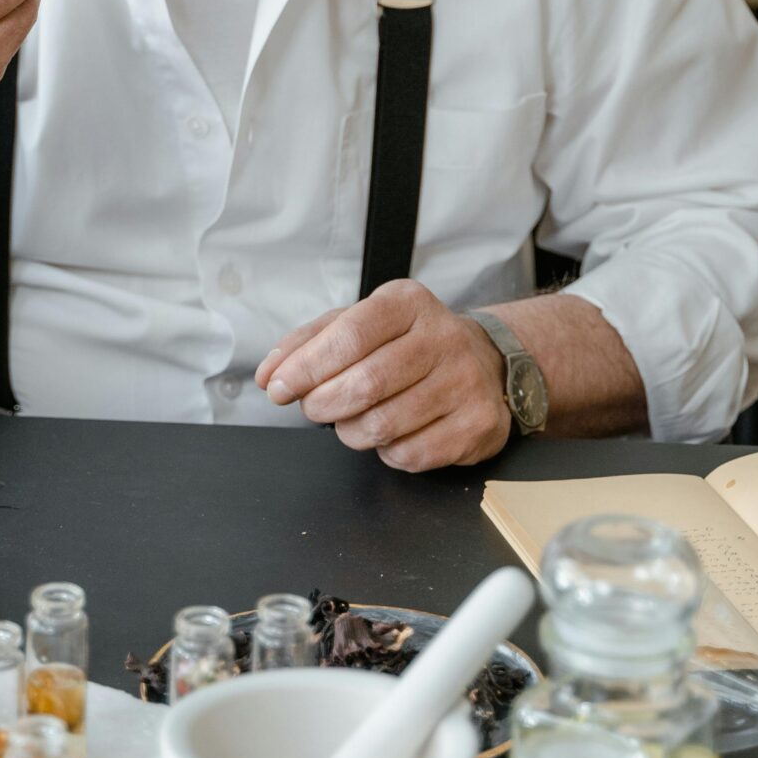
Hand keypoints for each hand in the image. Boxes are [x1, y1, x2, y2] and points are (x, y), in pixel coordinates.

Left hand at [254, 281, 511, 470]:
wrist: (486, 363)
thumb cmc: (408, 344)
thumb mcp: (362, 324)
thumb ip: (310, 343)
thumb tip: (270, 375)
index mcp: (408, 303)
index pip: (350, 335)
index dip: (307, 366)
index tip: (280, 387)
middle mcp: (443, 338)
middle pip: (365, 383)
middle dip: (323, 404)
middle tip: (313, 408)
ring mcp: (466, 383)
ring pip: (383, 425)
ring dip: (350, 431)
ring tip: (350, 420)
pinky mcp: (477, 425)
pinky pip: (409, 454)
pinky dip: (385, 452)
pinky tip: (390, 433)